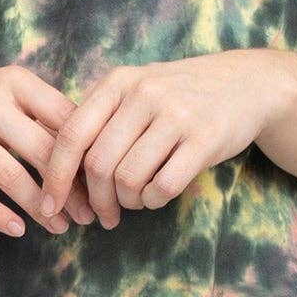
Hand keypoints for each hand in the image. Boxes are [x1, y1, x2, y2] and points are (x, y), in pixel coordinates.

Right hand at [0, 61, 97, 237]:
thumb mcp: (12, 90)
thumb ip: (49, 114)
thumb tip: (99, 151)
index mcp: (16, 83)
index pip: (64, 119)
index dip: (87, 154)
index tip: (104, 182)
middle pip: (41, 150)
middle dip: (69, 188)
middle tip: (89, 215)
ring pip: (9, 175)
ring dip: (40, 207)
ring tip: (61, 227)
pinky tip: (20, 229)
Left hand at [38, 51, 296, 228]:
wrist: (247, 83)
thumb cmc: (180, 94)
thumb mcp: (137, 87)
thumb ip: (100, 116)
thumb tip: (54, 166)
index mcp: (119, 81)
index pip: (72, 134)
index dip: (55, 175)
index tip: (49, 206)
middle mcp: (144, 93)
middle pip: (99, 164)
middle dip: (96, 200)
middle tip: (104, 214)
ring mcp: (176, 115)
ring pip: (129, 179)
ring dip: (128, 202)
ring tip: (137, 199)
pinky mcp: (205, 138)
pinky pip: (164, 186)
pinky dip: (154, 201)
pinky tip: (157, 195)